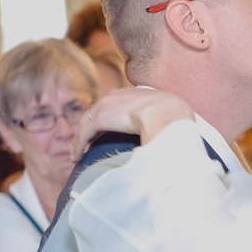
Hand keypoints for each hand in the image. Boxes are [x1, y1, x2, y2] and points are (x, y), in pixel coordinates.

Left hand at [70, 88, 193, 159]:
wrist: (168, 114)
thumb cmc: (175, 119)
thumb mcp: (168, 116)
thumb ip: (161, 123)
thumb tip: (166, 142)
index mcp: (133, 93)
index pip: (113, 106)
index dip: (106, 121)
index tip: (103, 135)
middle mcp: (117, 96)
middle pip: (95, 113)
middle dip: (88, 130)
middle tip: (84, 146)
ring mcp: (107, 105)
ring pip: (86, 124)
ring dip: (80, 140)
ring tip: (77, 156)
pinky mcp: (99, 118)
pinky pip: (83, 134)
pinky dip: (78, 145)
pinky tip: (77, 158)